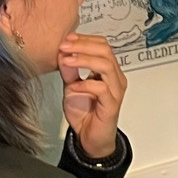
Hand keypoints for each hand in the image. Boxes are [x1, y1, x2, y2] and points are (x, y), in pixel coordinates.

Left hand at [58, 33, 126, 160]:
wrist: (89, 138)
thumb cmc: (84, 113)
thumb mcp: (71, 86)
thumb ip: (69, 70)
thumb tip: (63, 53)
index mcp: (109, 71)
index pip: (102, 45)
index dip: (84, 39)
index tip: (65, 40)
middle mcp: (115, 78)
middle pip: (105, 50)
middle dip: (82, 45)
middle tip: (64, 47)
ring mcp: (115, 91)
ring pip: (105, 65)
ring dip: (83, 60)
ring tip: (67, 61)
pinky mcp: (111, 105)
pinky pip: (101, 88)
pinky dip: (84, 84)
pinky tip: (73, 87)